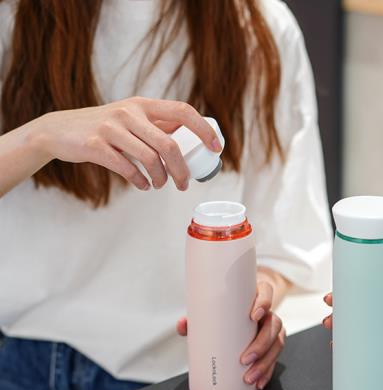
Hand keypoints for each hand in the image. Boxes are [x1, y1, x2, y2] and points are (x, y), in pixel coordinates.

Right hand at [33, 96, 221, 190]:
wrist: (60, 131)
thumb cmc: (105, 128)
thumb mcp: (131, 118)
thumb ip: (156, 126)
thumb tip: (192, 140)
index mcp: (143, 104)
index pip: (183, 111)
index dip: (204, 130)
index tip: (216, 148)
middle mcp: (129, 112)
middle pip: (169, 144)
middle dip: (182, 170)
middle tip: (183, 184)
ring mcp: (111, 127)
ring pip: (150, 159)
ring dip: (160, 178)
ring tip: (159, 185)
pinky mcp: (96, 145)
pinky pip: (127, 169)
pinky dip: (139, 181)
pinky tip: (142, 185)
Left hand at [176, 281, 285, 389]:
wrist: (243, 311)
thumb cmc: (229, 308)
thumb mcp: (215, 309)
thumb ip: (198, 317)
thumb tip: (182, 326)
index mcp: (257, 296)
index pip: (266, 293)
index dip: (264, 303)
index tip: (253, 315)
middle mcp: (268, 313)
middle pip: (273, 325)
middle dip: (261, 344)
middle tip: (245, 359)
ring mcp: (272, 329)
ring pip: (277, 344)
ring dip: (265, 363)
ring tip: (249, 377)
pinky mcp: (272, 345)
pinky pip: (275, 359)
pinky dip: (267, 372)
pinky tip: (259, 383)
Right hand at [322, 279, 382, 389]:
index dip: (368, 277)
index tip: (350, 276)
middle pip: (367, 301)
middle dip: (346, 299)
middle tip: (331, 302)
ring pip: (361, 321)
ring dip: (343, 320)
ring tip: (330, 324)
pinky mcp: (382, 351)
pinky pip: (361, 342)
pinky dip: (347, 340)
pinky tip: (337, 344)